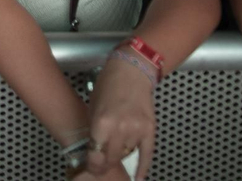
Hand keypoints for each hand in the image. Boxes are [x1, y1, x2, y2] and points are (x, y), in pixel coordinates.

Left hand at [85, 57, 154, 179]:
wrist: (131, 70)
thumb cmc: (109, 85)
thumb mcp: (93, 107)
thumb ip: (94, 131)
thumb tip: (93, 151)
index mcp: (102, 123)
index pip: (96, 154)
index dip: (92, 164)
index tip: (92, 167)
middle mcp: (120, 129)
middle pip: (111, 158)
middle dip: (105, 164)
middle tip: (101, 166)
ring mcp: (137, 130)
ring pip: (126, 155)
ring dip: (120, 157)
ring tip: (115, 155)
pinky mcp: (150, 129)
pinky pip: (146, 154)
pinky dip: (142, 167)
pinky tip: (138, 178)